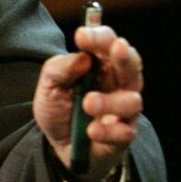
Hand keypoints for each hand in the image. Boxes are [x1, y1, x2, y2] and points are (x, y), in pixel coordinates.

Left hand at [34, 24, 144, 181]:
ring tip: (88, 103)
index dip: (99, 37)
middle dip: (125, 56)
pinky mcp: (123, 135)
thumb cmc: (59, 108)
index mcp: (100, 65)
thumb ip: (59, 69)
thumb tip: (82, 57)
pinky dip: (108, 130)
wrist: (59, 146)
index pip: (107, 43)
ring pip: (131, 100)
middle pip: (131, 65)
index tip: (82, 36)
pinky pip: (124, 131)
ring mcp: (123, 110)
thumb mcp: (48, 86)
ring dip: (109, 101)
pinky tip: (92, 130)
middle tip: (115, 48)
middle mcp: (117, 83)